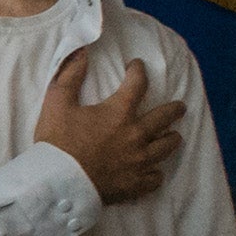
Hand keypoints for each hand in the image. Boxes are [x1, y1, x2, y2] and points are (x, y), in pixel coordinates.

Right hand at [33, 42, 187, 205]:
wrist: (56, 184)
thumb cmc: (56, 143)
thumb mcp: (57, 104)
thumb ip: (70, 76)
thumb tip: (81, 52)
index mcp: (119, 113)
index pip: (137, 83)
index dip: (138, 71)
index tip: (136, 66)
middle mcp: (136, 135)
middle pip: (166, 117)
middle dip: (174, 109)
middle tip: (179, 107)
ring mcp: (138, 161)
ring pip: (167, 147)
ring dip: (171, 139)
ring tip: (171, 136)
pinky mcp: (135, 184)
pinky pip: (155, 177)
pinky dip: (155, 173)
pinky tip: (152, 170)